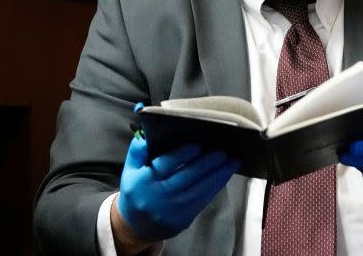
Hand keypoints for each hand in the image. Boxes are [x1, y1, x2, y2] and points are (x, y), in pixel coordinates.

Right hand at [116, 127, 238, 240]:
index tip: (198, 145)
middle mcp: (159, 197)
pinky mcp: (185, 218)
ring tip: (232, 162)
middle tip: (223, 152)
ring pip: (199, 190)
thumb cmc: (137, 191)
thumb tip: (145, 135)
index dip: (182, 155)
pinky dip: (216, 187)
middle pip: (186, 178)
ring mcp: (173, 210)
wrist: (137, 226)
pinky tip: (225, 175)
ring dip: (218, 175)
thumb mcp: (130, 171)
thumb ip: (137, 152)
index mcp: (144, 182)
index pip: (164, 166)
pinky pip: (203, 200)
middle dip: (207, 164)